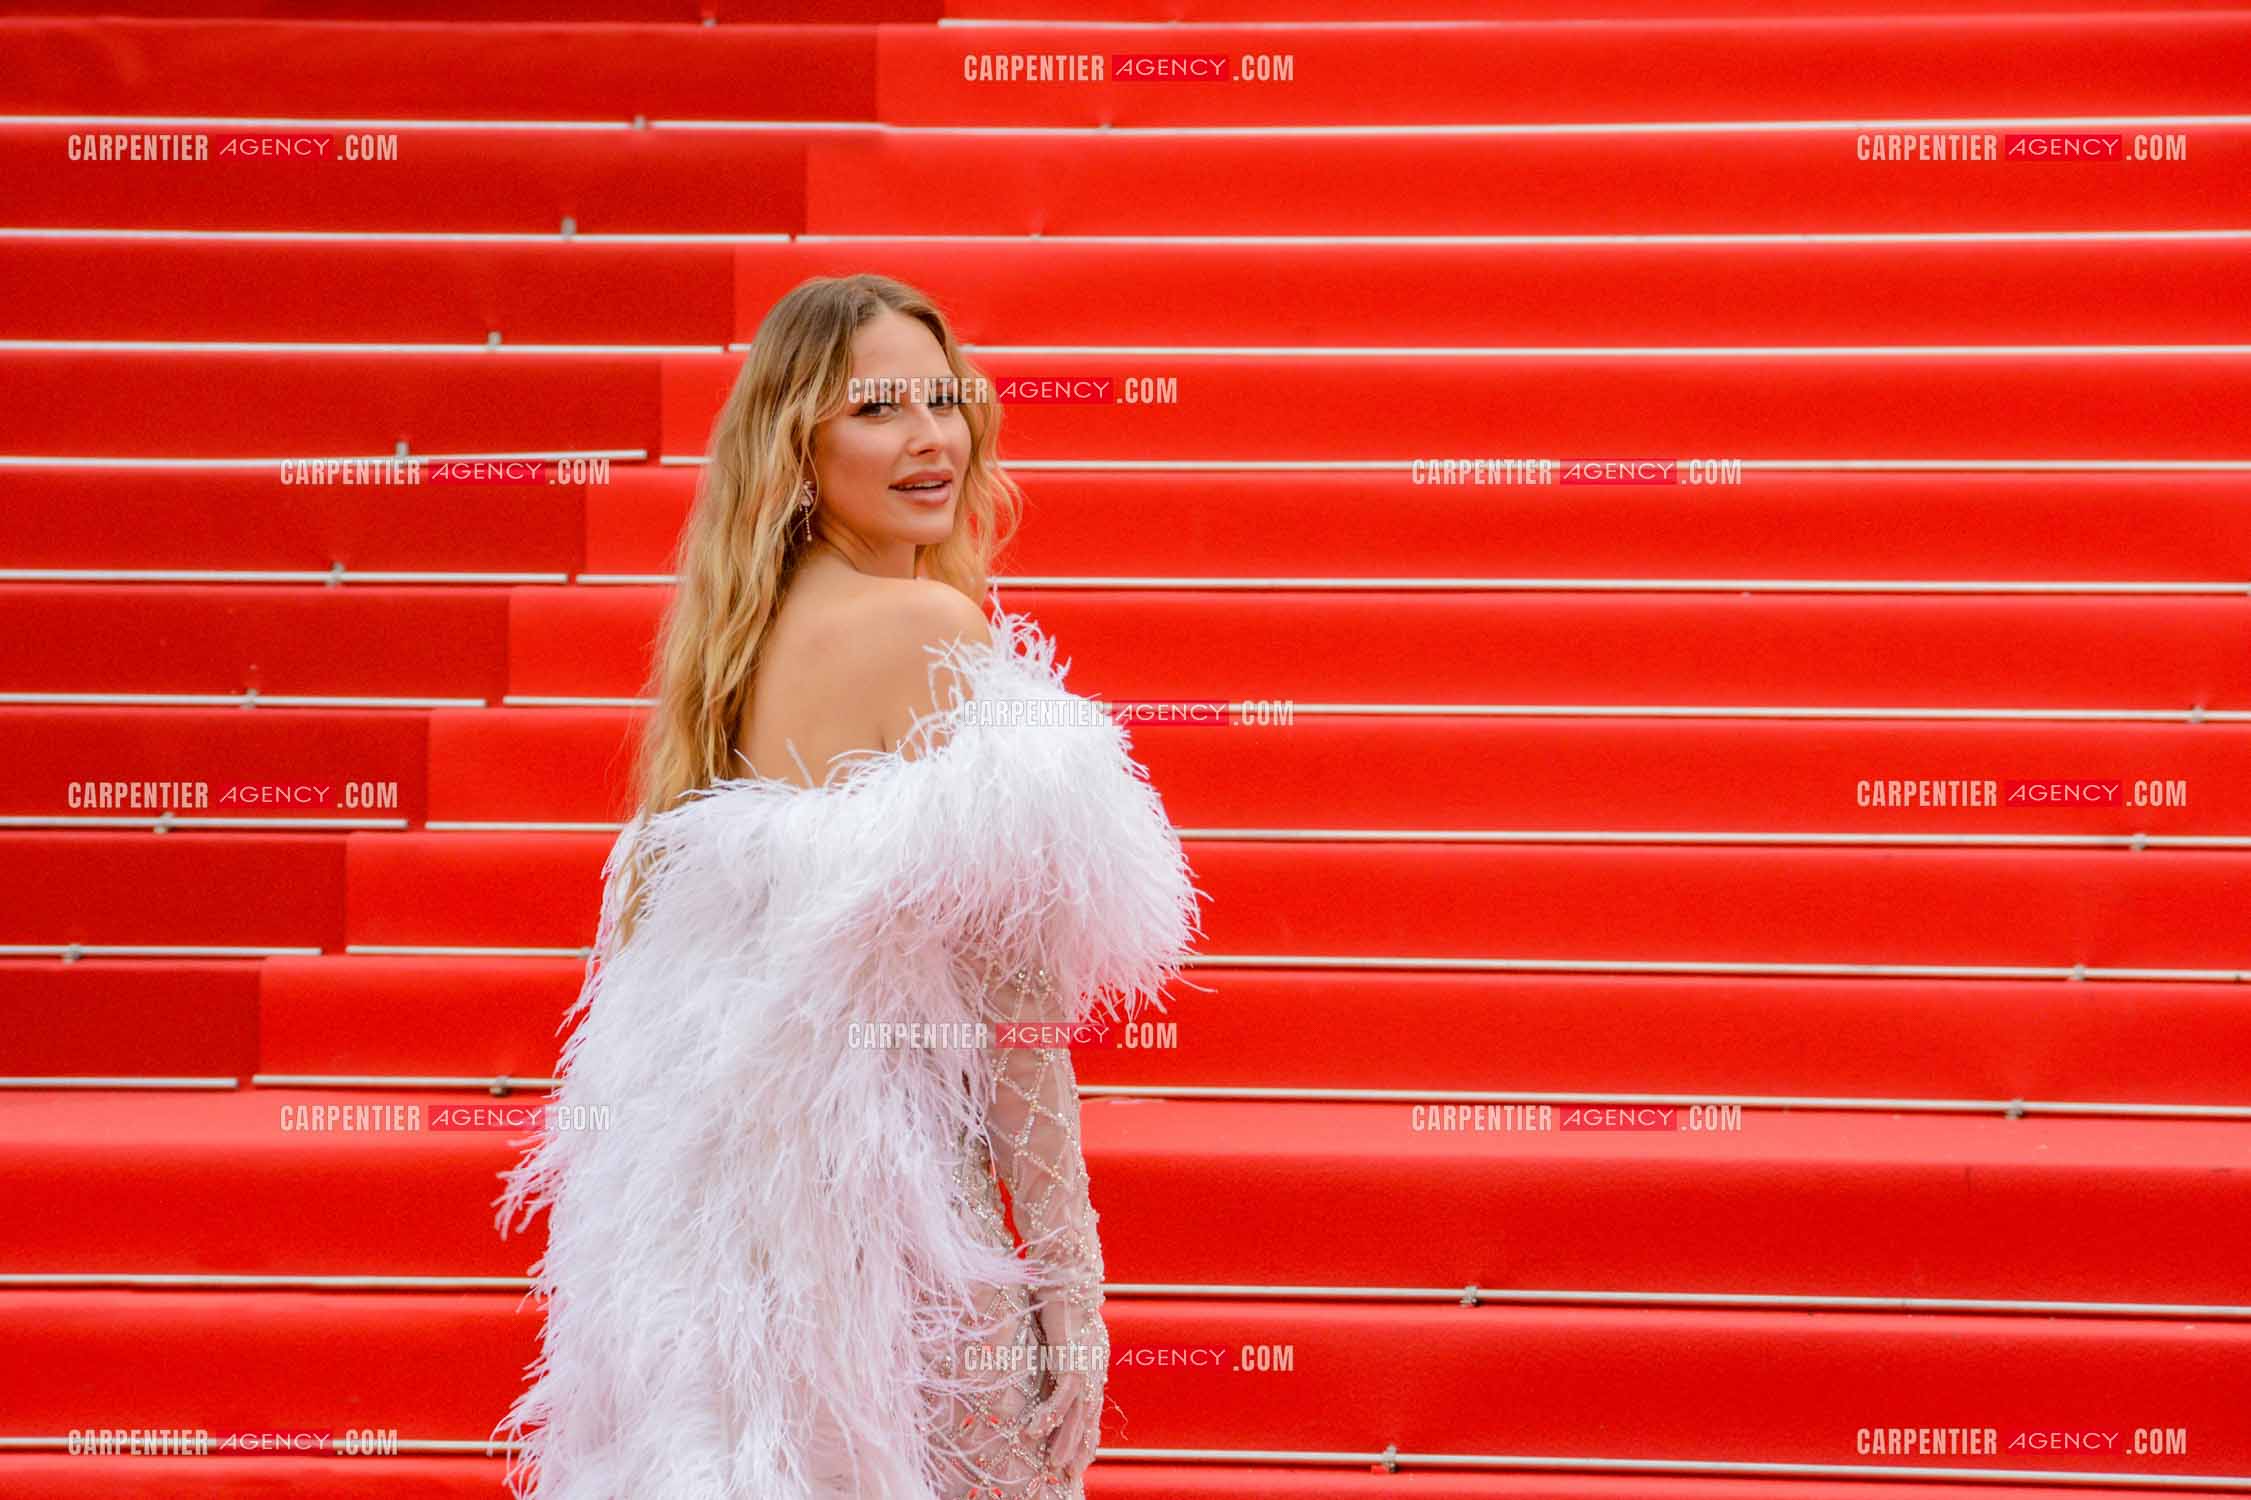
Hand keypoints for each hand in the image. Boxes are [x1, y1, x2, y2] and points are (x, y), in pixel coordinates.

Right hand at [1021, 1296, 1105, 1485]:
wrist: (1068, 1269)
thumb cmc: (1059, 1292)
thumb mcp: (1059, 1328)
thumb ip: (1057, 1349)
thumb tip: (1048, 1361)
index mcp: (1093, 1362)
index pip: (1093, 1409)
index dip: (1087, 1435)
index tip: (1081, 1458)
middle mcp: (1094, 1367)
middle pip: (1089, 1418)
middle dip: (1079, 1448)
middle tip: (1068, 1474)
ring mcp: (1085, 1364)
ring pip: (1078, 1414)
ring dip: (1064, 1441)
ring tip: (1053, 1465)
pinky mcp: (1072, 1358)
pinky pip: (1061, 1396)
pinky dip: (1049, 1416)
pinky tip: (1035, 1433)